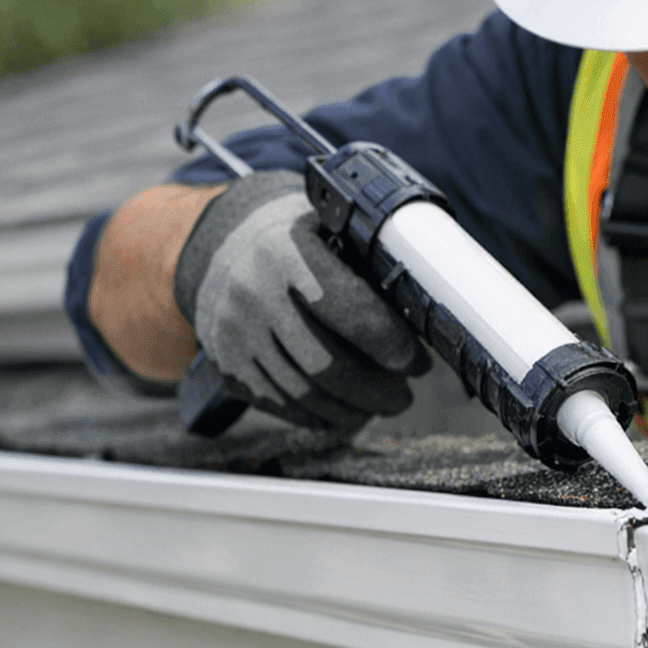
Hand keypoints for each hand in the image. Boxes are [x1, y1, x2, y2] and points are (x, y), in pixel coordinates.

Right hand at [173, 171, 429, 429]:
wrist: (225, 250)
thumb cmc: (298, 241)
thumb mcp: (331, 231)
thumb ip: (370, 270)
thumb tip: (422, 322)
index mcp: (286, 252)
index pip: (349, 310)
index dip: (391, 345)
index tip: (418, 363)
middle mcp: (253, 293)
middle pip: (327, 364)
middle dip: (377, 390)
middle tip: (404, 395)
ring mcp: (234, 333)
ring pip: (305, 393)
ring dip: (353, 409)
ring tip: (381, 404)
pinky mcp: (227, 365)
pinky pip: (281, 404)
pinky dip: (321, 416)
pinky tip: (347, 412)